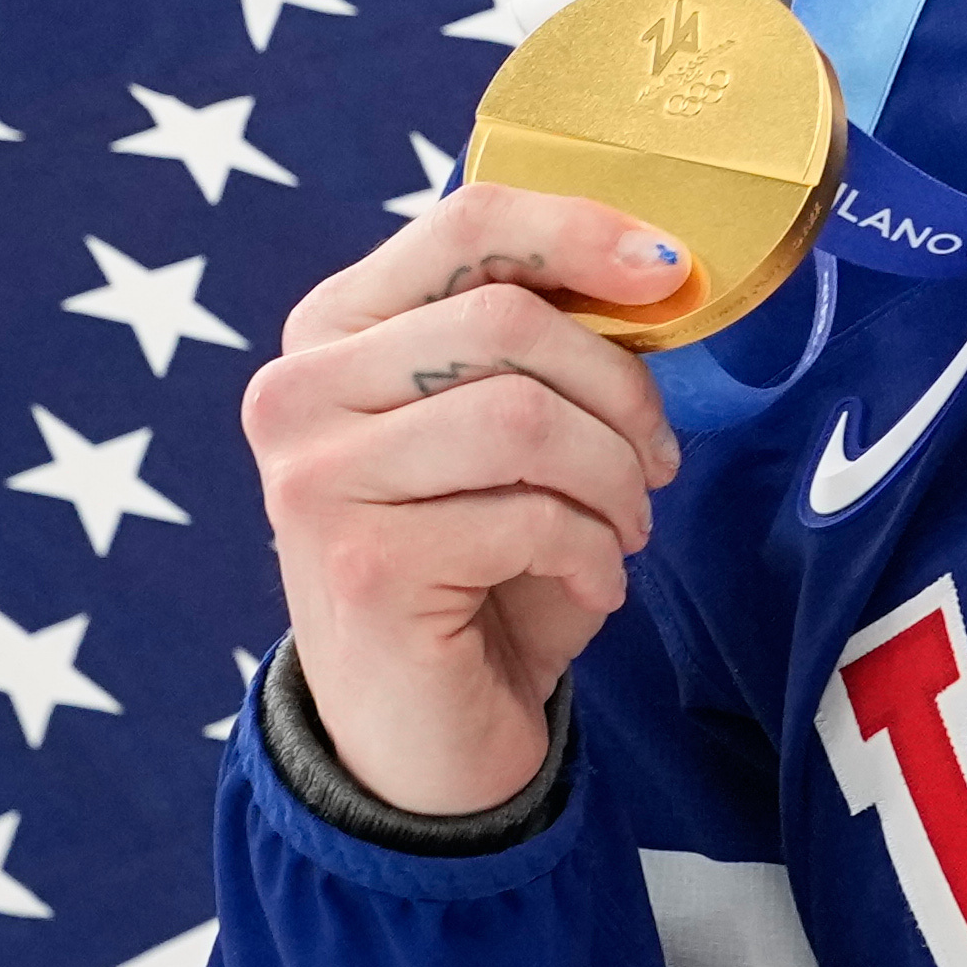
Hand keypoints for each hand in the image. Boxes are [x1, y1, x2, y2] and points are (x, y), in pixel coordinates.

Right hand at [237, 188, 691, 820]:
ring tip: (623, 530)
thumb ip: (536, 348)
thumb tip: (651, 268)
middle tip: (655, 464)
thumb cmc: (476, 573)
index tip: (668, 275)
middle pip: (506, 319)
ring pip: (523, 416)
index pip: (464, 226)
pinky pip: (530, 518)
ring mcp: (318, 478)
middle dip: (618, 391)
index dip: (580, 231)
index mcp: (332, 331)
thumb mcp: (502, 439)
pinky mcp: (364, 563)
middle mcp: (298, 390)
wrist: (423, 740)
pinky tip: (589, 589)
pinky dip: (594, 557)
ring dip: (612, 480)